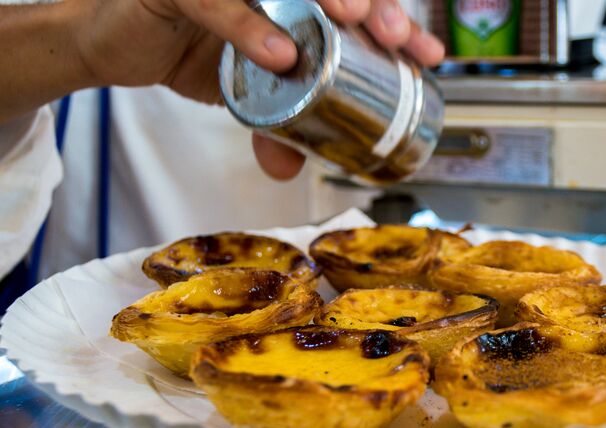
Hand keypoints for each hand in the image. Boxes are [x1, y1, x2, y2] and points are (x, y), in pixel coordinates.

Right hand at [76, 0, 444, 179]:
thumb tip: (291, 172)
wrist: (118, 42)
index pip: (357, 10)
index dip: (396, 24)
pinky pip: (217, 3)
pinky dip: (249, 29)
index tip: (427, 55)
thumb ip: (272, 128)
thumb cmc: (189, 52)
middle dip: (376, 7)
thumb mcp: (245, 97)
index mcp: (297, 5)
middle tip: (398, 37)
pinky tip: (280, 54)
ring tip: (357, 21)